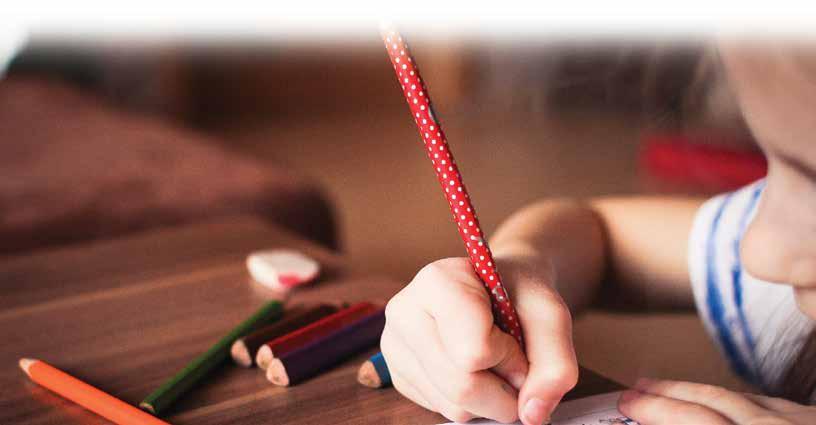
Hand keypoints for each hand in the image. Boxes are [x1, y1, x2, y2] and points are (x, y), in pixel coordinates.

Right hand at [381, 257, 577, 423]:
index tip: (516, 337)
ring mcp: (395, 345)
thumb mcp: (550, 315)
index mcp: (436, 281)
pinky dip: (472, 403)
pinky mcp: (398, 374)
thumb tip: (532, 414)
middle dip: (505, 389)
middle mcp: (404, 311)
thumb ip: (555, 363)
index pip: (473, 351)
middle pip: (462, 386)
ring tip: (494, 362)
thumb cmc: (520, 294)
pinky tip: (474, 370)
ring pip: (453, 406)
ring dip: (490, 399)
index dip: (509, 357)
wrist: (498, 288)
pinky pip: (442, 410)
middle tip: (515, 362)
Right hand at [618, 378, 815, 423]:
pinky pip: (777, 407)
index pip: (702, 421)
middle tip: (634, 392)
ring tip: (671, 391)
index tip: (628, 404)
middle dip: (670, 393)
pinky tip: (734, 405)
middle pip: (718, 402)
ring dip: (703, 394)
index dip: (660, 409)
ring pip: (747, 400)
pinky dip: (744, 403)